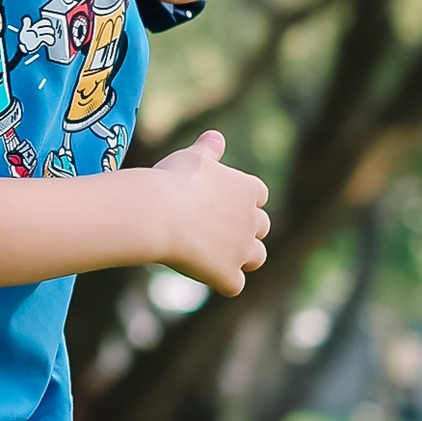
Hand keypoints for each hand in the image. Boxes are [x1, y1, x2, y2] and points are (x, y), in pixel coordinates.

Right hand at [145, 129, 268, 299]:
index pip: (258, 194)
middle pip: (261, 227)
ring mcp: (242, 250)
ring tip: (217, 255)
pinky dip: (223, 281)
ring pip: (257, 257)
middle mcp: (252, 220)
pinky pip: (235, 284)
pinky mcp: (228, 274)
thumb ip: (208, 149)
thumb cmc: (173, 181)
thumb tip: (215, 136)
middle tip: (218, 229)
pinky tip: (206, 275)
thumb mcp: (192, 157)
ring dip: (242, 257)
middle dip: (245, 229)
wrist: (159, 213)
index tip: (222, 201)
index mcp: (248, 189)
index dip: (242, 199)